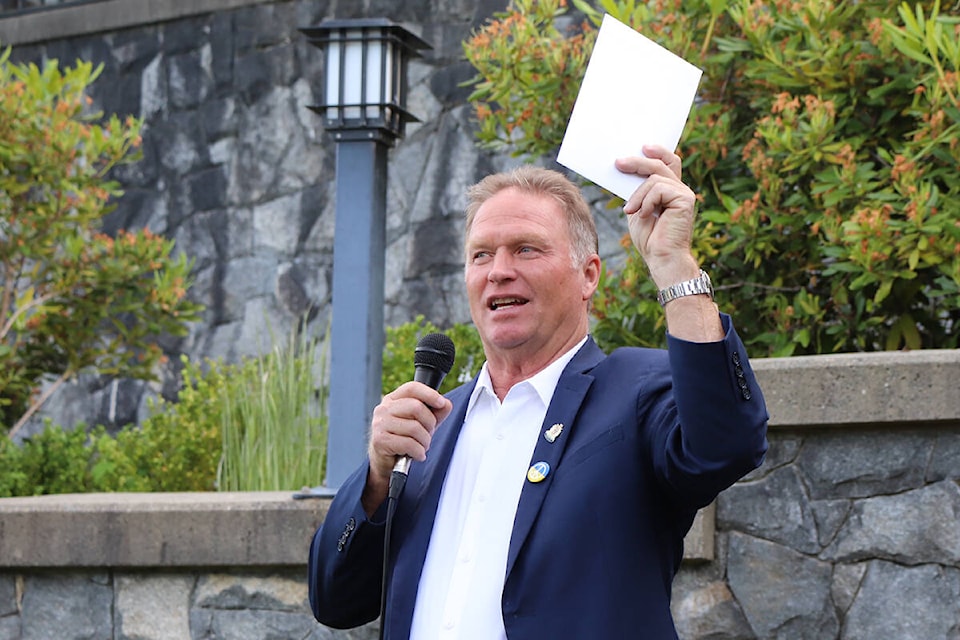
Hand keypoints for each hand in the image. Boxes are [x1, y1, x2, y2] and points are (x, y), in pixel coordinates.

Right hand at [362, 382, 451, 512]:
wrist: (384, 462)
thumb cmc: (403, 439)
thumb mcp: (422, 423)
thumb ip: (435, 412)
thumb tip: (446, 404)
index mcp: (393, 399)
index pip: (412, 388)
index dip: (429, 394)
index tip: (441, 403)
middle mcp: (384, 409)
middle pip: (416, 407)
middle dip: (429, 424)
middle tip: (428, 435)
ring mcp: (380, 424)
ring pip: (414, 427)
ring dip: (424, 441)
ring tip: (421, 446)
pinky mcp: (380, 440)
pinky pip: (409, 444)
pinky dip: (418, 452)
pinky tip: (416, 454)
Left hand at [615, 145, 698, 286]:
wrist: (661, 258)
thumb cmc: (649, 238)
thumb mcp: (637, 209)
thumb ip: (636, 191)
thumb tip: (623, 170)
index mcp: (670, 190)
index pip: (668, 162)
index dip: (658, 151)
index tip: (642, 147)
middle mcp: (680, 189)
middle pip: (660, 164)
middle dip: (637, 162)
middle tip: (618, 163)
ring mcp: (685, 193)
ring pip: (655, 177)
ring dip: (638, 194)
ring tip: (631, 210)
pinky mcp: (685, 199)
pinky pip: (658, 188)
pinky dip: (646, 201)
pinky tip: (645, 215)